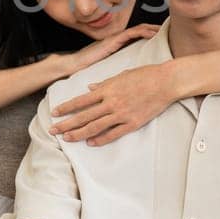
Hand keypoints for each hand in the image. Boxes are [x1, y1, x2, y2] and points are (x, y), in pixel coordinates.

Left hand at [49, 59, 174, 144]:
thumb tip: (89, 87)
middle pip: (83, 116)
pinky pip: (113, 134)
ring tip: (67, 139)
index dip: (66, 108)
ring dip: (79, 133)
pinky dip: (101, 139)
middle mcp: (111, 103)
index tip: (54, 113)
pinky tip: (91, 143)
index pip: (81, 101)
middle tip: (53, 130)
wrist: (166, 82)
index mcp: (107, 89)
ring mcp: (121, 114)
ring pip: (95, 127)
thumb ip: (104, 83)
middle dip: (66, 124)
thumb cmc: (145, 75)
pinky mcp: (132, 123)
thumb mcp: (121, 75)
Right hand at [53, 24, 160, 81]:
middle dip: (154, 28)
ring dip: (151, 28)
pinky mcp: (113, 40)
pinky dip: (143, 32)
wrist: (74, 64)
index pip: (137, 35)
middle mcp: (118, 38)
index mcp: (117, 43)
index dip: (150, 33)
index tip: (163, 35)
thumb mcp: (108, 68)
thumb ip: (119, 67)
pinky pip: (131, 33)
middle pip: (140, 30)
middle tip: (168, 29)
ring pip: (138, 29)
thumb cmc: (88, 68)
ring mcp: (115, 38)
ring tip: (163, 29)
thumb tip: (131, 75)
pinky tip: (152, 34)